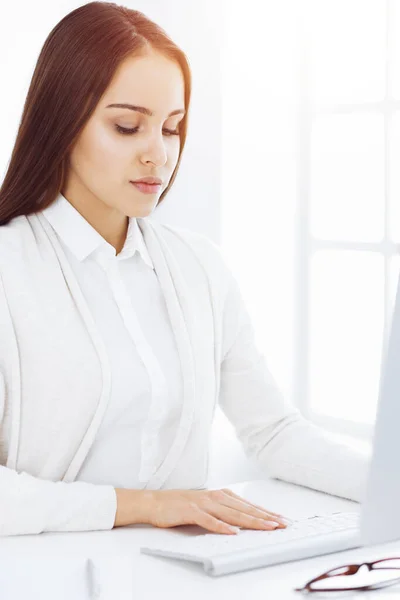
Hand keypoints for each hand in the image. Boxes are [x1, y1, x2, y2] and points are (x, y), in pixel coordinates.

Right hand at [147, 487, 291, 534]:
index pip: (248, 506)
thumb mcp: (207, 506)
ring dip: (251, 521)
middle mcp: (215, 497)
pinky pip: (209, 520)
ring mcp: (204, 503)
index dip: (266, 513)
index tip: (282, 520)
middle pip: (245, 509)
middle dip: (266, 517)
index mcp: (221, 495)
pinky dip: (221, 526)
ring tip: (267, 527)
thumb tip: (244, 522)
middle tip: (283, 524)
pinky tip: (232, 532)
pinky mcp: (191, 512)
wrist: (155, 502)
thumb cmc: (181, 506)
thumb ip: (224, 512)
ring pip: (232, 514)